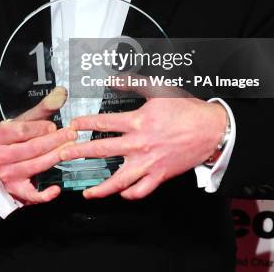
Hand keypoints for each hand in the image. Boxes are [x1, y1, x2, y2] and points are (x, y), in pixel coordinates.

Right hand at [0, 87, 76, 204]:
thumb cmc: (8, 140)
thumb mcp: (21, 121)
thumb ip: (42, 109)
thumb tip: (61, 93)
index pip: (21, 131)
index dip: (40, 128)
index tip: (54, 126)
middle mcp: (0, 156)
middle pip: (31, 148)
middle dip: (54, 141)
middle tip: (71, 135)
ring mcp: (7, 175)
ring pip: (34, 166)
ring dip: (54, 158)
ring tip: (70, 149)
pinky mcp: (14, 191)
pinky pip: (30, 195)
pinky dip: (43, 195)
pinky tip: (56, 189)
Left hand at [59, 97, 226, 199]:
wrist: (210, 129)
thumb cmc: (186, 109)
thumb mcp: (159, 89)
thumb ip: (133, 83)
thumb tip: (113, 79)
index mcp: (138, 121)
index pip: (103, 122)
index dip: (84, 123)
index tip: (72, 126)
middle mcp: (140, 144)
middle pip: (102, 150)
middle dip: (79, 153)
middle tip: (63, 155)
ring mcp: (149, 162)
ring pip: (119, 180)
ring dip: (100, 188)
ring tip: (87, 192)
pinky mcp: (160, 175)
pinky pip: (141, 190)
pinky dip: (129, 194)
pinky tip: (121, 194)